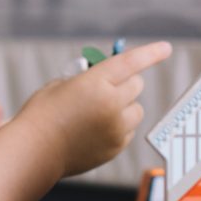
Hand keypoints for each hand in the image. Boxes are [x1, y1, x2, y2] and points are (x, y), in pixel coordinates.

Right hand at [17, 41, 171, 176]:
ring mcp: (115, 128)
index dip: (150, 53)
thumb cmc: (43, 114)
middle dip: (125, 82)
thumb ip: (89, 78)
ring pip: (136, 109)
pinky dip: (119, 126)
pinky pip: (128, 130)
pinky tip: (96, 129)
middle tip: (109, 86)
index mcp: (95, 84)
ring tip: (100, 112)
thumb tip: (110, 78)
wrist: (34, 151)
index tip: (166, 48)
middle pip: (136, 85)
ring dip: (124, 106)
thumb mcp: (62, 84)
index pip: (130, 63)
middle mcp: (111, 105)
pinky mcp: (116, 147)